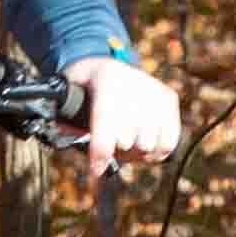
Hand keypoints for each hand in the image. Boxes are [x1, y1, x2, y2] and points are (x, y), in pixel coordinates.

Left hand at [58, 55, 180, 186]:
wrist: (106, 66)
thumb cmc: (83, 87)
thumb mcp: (67, 97)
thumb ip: (67, 122)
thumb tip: (78, 148)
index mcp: (106, 79)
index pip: (106, 119)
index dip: (101, 150)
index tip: (96, 170)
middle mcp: (134, 82)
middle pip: (127, 140)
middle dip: (114, 152)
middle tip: (107, 148)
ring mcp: (154, 91)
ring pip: (147, 146)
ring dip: (133, 154)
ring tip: (124, 145)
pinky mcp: (169, 99)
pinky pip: (168, 143)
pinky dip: (154, 153)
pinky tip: (142, 148)